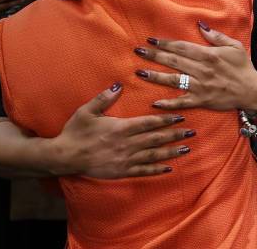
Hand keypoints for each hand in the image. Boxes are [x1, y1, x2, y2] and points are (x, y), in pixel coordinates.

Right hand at [49, 83, 195, 177]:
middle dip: (175, 135)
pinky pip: (143, 171)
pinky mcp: (121, 171)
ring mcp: (125, 159)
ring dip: (171, 151)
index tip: (180, 117)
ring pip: (153, 155)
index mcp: (121, 128)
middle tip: (191, 132)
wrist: (65, 156)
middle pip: (156, 138)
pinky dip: (157, 169)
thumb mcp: (87, 111)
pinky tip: (169, 167)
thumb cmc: (76, 131)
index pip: (149, 123)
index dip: (166, 120)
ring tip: (186, 148)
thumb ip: (104, 98)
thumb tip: (119, 85)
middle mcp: (127, 144)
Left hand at [133, 21, 256, 111]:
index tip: (151, 40)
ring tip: (140, 72)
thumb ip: (215, 36)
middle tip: (138, 51)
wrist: (252, 91)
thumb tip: (200, 25)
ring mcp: (201, 86)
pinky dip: (169, 103)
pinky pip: (182, 102)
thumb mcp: (234, 46)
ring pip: (174, 80)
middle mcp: (202, 70)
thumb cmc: (243, 67)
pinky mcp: (201, 101)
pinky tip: (155, 102)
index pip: (182, 47)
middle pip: (173, 61)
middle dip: (154, 56)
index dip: (165, 43)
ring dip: (155, 76)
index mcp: (208, 55)